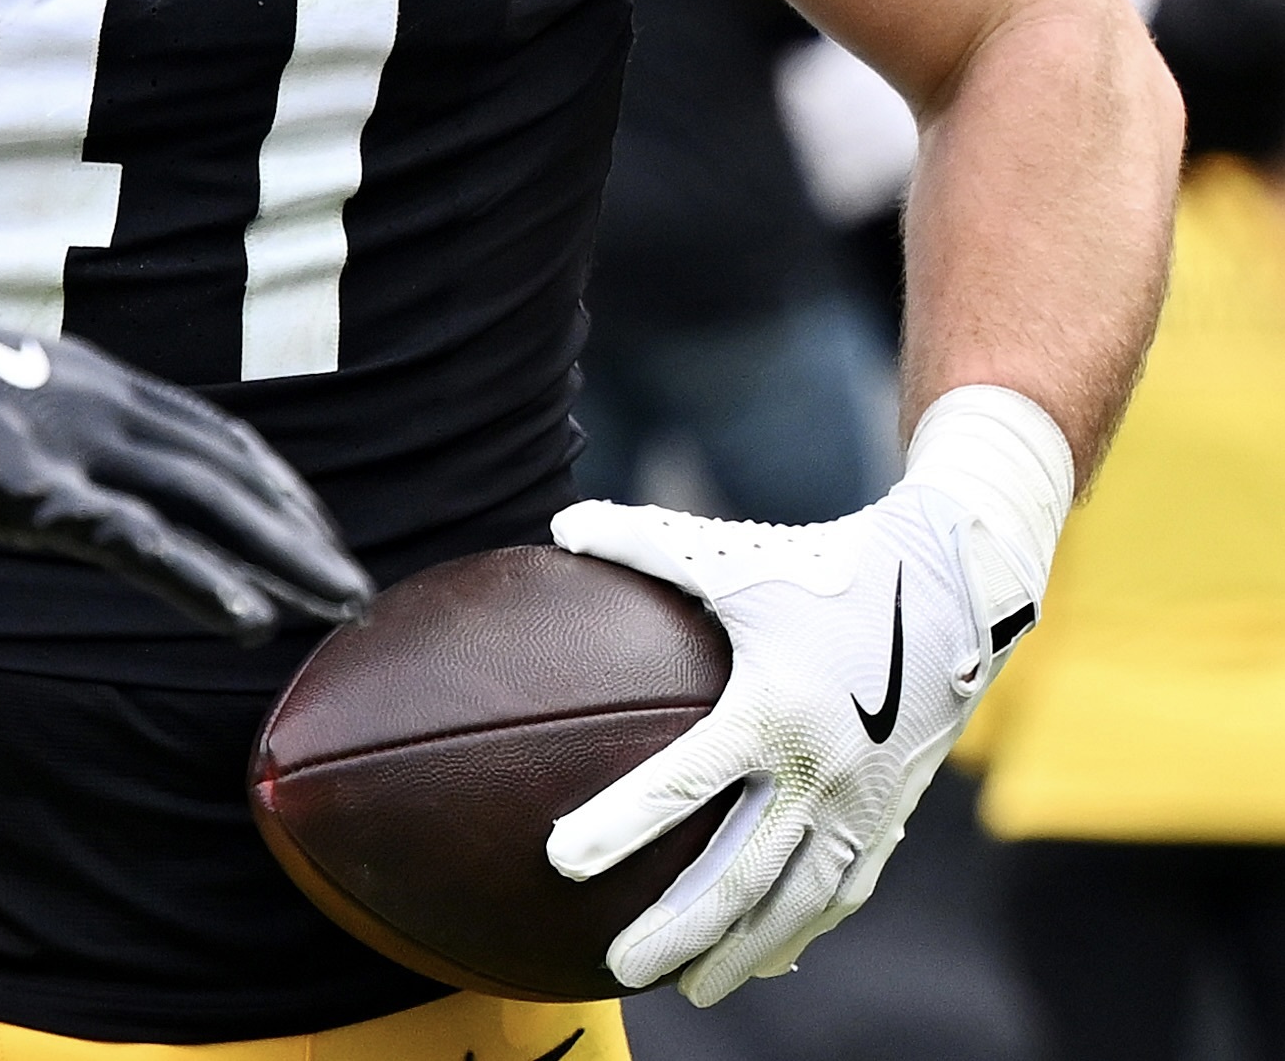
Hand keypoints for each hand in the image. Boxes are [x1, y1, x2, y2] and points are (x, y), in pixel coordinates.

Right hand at [0, 234, 372, 641]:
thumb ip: (31, 413)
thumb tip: (44, 445)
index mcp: (89, 377)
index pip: (210, 433)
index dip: (273, 483)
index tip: (314, 527)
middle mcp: (100, 404)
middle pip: (229, 471)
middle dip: (301, 528)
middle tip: (358, 589)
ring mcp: (72, 445)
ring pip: (209, 506)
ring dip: (286, 557)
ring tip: (342, 605)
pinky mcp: (36, 491)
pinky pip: (139, 542)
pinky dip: (204, 579)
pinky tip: (253, 618)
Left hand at [546, 386, 1072, 1004]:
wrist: (957, 588)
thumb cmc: (825, 566)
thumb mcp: (731, 551)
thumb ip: (639, 540)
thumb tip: (554, 523)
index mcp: (772, 709)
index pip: (683, 779)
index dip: (622, 822)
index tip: (560, 861)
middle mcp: (820, 770)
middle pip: (740, 871)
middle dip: (678, 927)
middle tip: (618, 965)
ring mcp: (862, 801)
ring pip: (795, 900)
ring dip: (740, 948)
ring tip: (690, 987)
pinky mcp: (890, 813)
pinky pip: (842, 889)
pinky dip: (800, 929)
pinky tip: (762, 958)